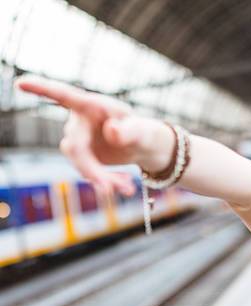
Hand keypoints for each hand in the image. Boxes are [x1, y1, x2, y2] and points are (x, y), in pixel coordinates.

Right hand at [14, 76, 171, 196]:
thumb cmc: (141, 132)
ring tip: (127, 188)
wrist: (141, 146)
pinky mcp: (81, 156)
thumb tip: (111, 130)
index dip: (42, 89)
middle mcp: (78, 121)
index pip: (65, 96)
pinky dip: (105, 182)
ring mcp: (77, 139)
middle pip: (74, 147)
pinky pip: (88, 172)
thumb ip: (129, 131)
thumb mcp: (141, 131)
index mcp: (92, 106)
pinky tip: (124, 187)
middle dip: (92, 170)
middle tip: (111, 190)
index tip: (21, 82)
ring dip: (102, 179)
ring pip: (80, 164)